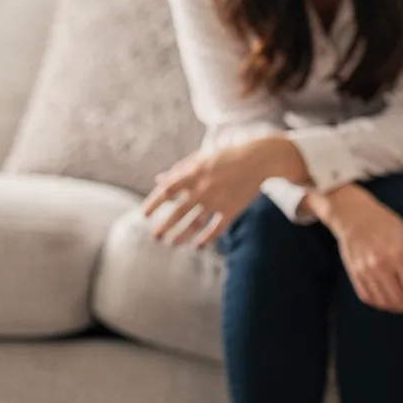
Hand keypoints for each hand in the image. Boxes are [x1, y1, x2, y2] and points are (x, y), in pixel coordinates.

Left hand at [143, 138, 295, 247]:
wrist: (258, 159)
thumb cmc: (225, 157)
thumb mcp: (200, 158)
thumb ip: (178, 170)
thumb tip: (158, 181)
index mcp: (193, 173)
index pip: (167, 190)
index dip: (154, 203)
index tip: (144, 214)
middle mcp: (203, 188)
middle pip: (178, 211)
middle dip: (165, 226)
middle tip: (155, 236)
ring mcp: (217, 200)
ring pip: (195, 223)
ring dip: (182, 235)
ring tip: (172, 242)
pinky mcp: (231, 210)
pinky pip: (216, 229)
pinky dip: (206, 239)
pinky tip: (197, 246)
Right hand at [319, 187, 402, 315]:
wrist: (352, 216)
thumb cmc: (383, 223)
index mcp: (398, 254)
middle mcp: (380, 265)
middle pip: (400, 298)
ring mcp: (365, 271)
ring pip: (384, 302)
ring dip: (398, 308)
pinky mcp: (355, 275)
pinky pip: (369, 298)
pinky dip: (381, 304)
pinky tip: (390, 301)